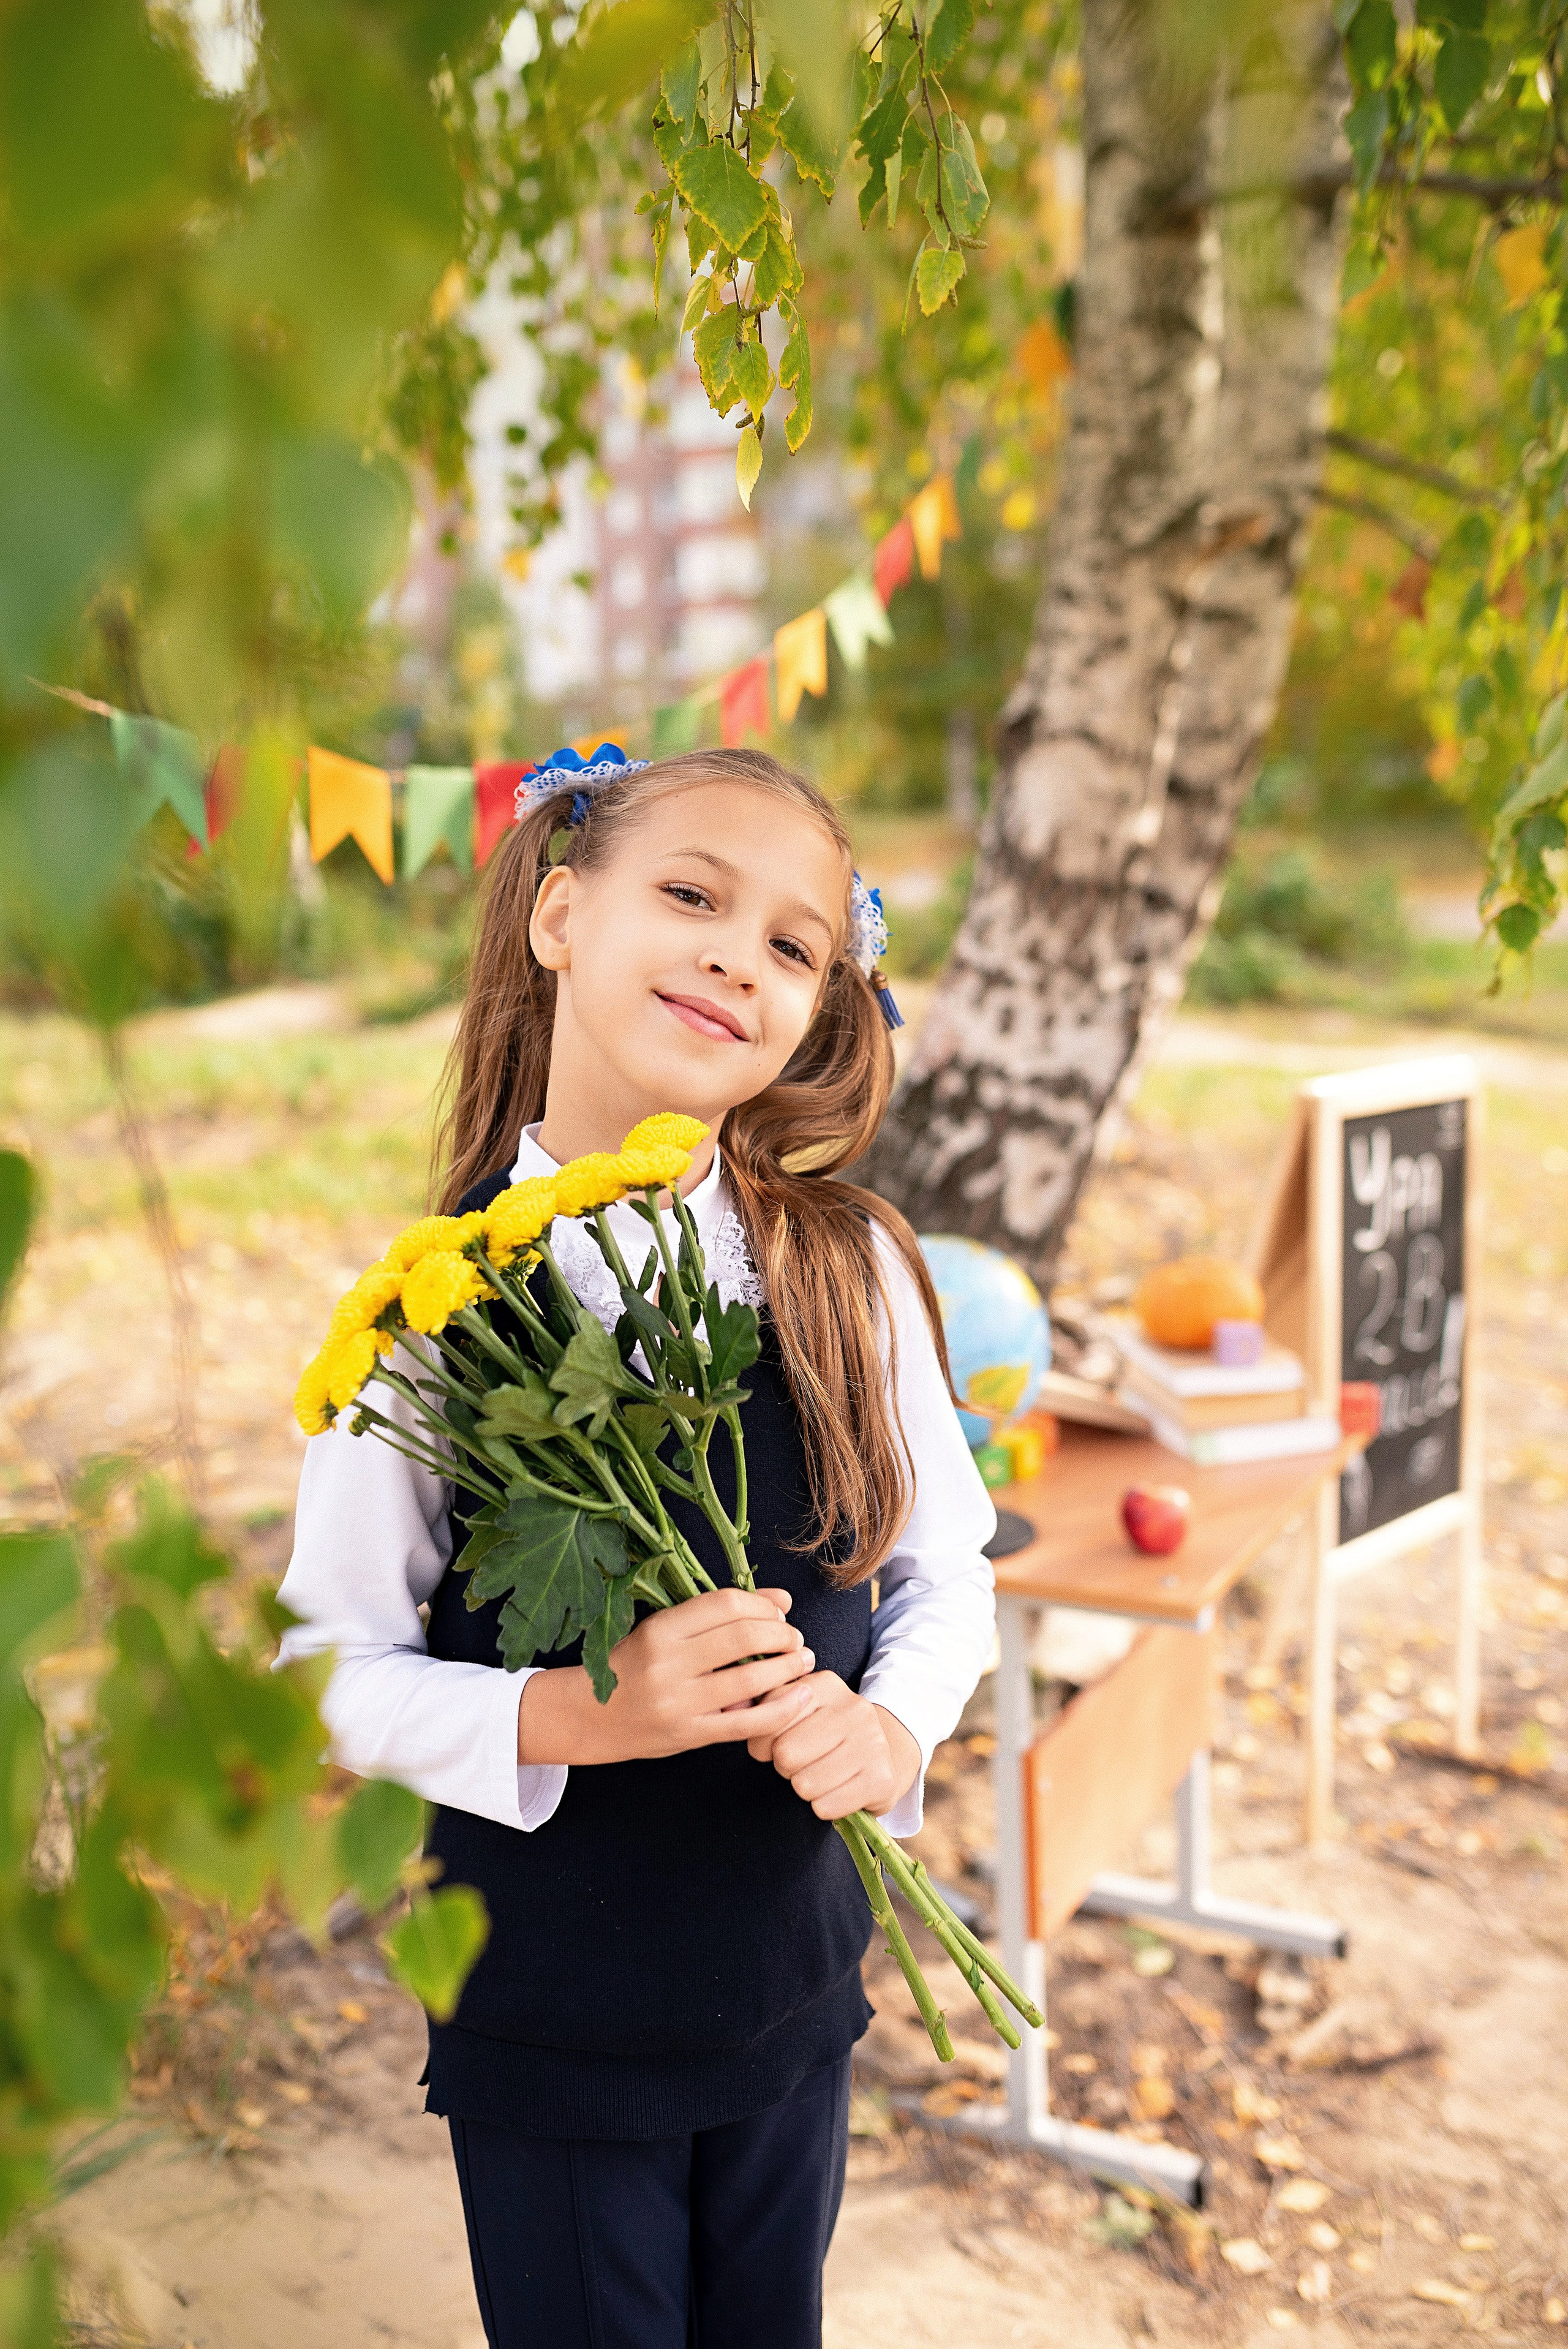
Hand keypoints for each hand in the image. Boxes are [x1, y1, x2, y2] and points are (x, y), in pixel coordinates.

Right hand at [517, 1586, 816, 1766]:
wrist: (586, 1716)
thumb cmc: (631, 1665)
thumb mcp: (663, 1629)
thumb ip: (717, 1613)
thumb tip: (782, 1599)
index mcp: (659, 1629)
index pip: (726, 1604)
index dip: (763, 1605)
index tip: (778, 1612)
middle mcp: (668, 1663)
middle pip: (744, 1636)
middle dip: (783, 1634)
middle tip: (796, 1638)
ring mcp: (679, 1702)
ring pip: (750, 1677)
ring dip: (789, 1667)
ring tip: (803, 1662)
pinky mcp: (689, 1735)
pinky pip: (747, 1723)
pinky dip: (781, 1709)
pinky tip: (801, 1698)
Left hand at [747, 1672, 921, 1819]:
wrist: (886, 1753)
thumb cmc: (825, 1732)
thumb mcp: (797, 1708)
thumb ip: (762, 1705)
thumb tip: (731, 1709)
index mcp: (824, 1684)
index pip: (769, 1719)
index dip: (764, 1742)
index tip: (779, 1743)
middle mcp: (852, 1708)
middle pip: (785, 1755)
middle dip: (785, 1767)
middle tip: (803, 1762)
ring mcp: (872, 1743)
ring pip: (804, 1784)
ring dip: (804, 1788)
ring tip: (821, 1774)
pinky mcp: (881, 1779)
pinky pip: (825, 1807)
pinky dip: (824, 1806)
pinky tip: (838, 1790)